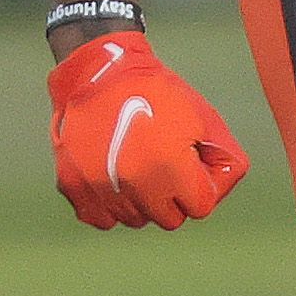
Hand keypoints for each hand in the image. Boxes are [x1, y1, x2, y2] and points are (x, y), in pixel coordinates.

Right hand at [47, 30, 248, 229]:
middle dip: (175, 197)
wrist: (101, 75)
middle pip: (169, 218)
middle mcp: (135, 185)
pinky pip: (102, 219)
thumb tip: (218, 187)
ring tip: (142, 166)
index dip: (202, 187)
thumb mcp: (204, 120)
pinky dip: (112, 206)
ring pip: (136, 219)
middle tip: (170, 169)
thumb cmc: (158, 94)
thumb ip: (222, 158)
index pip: (200, 207)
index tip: (194, 169)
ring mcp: (101, 189)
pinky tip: (117, 179)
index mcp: (170, 167)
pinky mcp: (74, 188)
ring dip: (144, 201)